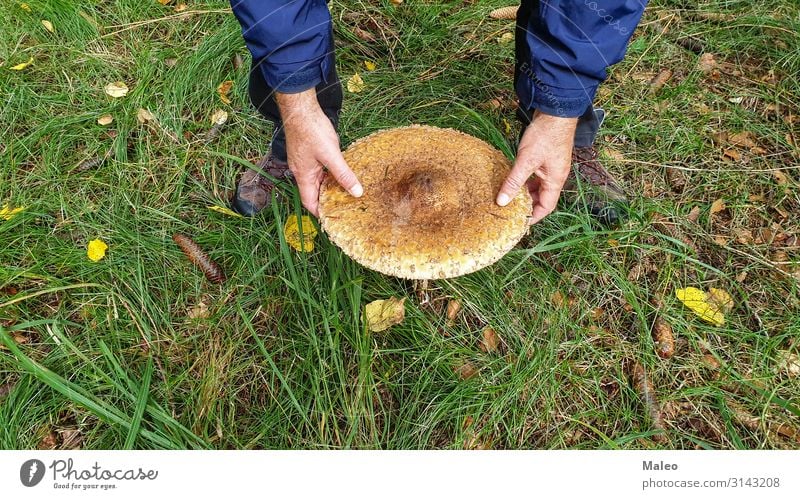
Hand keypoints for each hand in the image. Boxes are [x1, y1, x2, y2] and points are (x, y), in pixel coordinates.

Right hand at [276, 89, 362, 215]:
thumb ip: (343, 174)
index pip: (310, 203)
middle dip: (328, 201)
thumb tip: (356, 193)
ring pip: (317, 180)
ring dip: (330, 187)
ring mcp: (304, 161)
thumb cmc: (311, 130)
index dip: (321, 213)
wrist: (300, 107)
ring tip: (347, 193)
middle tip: (346, 207)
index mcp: (303, 176)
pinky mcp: (308, 152)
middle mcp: (301, 171)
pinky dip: (329, 174)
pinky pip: (319, 169)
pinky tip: (341, 173)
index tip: (335, 220)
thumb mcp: (331, 155)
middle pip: (314, 193)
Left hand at [496, 110, 577, 223]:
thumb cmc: (545, 135)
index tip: (519, 223)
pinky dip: (525, 179)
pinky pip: (535, 175)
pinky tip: (513, 178)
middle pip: (542, 198)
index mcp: (555, 180)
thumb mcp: (526, 160)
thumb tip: (502, 201)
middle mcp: (555, 176)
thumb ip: (514, 181)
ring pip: (537, 186)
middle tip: (509, 210)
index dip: (533, 217)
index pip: (546, 207)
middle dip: (527, 205)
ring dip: (525, 192)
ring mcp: (551, 166)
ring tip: (509, 196)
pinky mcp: (545, 157)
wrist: (555, 111)